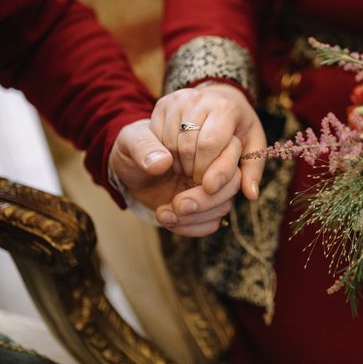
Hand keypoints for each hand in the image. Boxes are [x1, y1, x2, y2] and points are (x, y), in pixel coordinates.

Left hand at [109, 118, 236, 235]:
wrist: (130, 170)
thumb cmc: (134, 148)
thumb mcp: (130, 141)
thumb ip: (143, 146)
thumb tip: (162, 162)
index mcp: (206, 136)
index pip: (230, 148)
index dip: (218, 167)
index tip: (195, 178)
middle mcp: (215, 161)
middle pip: (232, 181)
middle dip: (207, 199)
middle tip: (179, 204)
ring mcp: (213, 186)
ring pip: (225, 204)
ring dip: (196, 216)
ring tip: (164, 214)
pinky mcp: (206, 206)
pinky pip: (212, 222)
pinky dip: (191, 227)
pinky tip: (169, 222)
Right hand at [148, 82, 265, 231]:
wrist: (217, 103)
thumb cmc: (236, 129)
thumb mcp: (251, 145)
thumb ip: (252, 169)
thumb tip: (252, 194)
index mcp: (226, 108)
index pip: (209, 144)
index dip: (206, 169)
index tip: (209, 184)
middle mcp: (200, 99)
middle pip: (187, 146)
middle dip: (192, 170)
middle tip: (197, 180)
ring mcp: (178, 100)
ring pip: (170, 143)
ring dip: (178, 165)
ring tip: (189, 169)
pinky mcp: (162, 104)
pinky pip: (156, 137)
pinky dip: (165, 156)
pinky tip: (176, 159)